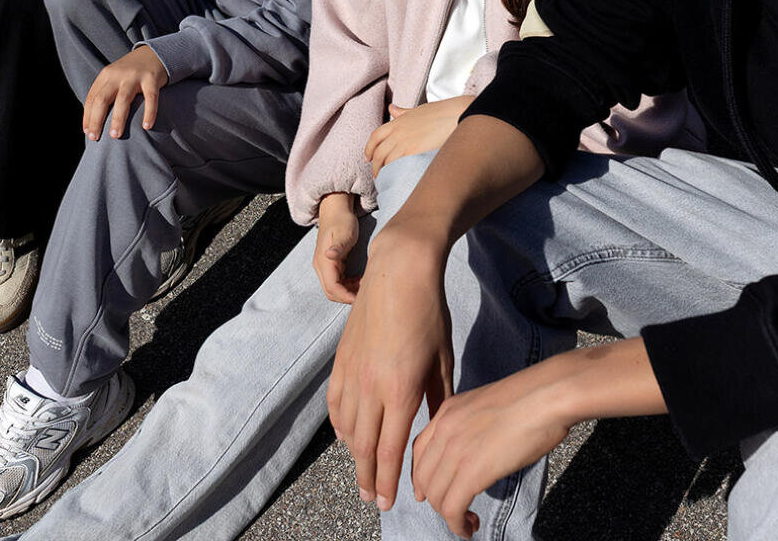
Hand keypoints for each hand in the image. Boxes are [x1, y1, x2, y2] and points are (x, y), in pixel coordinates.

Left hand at [83, 45, 167, 138]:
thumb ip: (104, 93)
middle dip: (97, 120)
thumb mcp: (114, 78)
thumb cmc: (131, 73)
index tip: (88, 133)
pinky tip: (146, 126)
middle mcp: (118, 75)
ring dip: (118, 119)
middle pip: (103, 99)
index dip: (88, 117)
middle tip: (95, 138)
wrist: (154, 54)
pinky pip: (150, 98)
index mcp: (106, 76)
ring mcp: (135, 77)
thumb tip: (92, 121)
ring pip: (123, 100)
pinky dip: (149, 113)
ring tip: (115, 136)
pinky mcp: (152, 79)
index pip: (92, 98)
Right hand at [313, 192, 361, 302]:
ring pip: (333, 288)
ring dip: (347, 291)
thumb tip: (329, 255)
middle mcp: (321, 265)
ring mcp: (324, 265)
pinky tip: (358, 279)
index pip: (332, 287)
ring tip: (363, 284)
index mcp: (324, 260)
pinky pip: (336, 281)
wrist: (335, 210)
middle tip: (363, 293)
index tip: (358, 298)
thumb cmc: (341, 220)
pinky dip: (347, 285)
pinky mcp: (330, 264)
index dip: (345, 296)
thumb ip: (339, 246)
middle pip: (330, 292)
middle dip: (346, 296)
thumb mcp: (344, 233)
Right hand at [328, 224, 452, 511]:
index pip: (389, 449)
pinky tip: (345, 435)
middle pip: (364, 446)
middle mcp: (371, 387)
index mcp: (400, 390)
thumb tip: (437, 431)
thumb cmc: (429, 313)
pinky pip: (335, 402)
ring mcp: (351, 372)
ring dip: (353, 455)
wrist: (399, 272)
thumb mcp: (442, 360)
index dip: (387, 480)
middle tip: (372, 499)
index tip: (387, 503)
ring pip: (347, 427)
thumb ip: (439, 400)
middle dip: (368, 476)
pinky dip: (339, 424)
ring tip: (361, 473)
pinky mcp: (341, 359)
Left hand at [363, 96, 473, 176]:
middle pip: (378, 152)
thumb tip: (392, 108)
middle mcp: (397, 131)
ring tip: (385, 180)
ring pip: (384, 160)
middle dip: (374, 165)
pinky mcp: (413, 150)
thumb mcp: (417, 110)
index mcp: (397, 121)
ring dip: (382, 171)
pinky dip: (392, 172)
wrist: (457, 114)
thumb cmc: (441, 112)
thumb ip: (402, 112)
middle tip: (376, 174)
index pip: (375, 136)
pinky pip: (395, 164)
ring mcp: (404, 141)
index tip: (368, 157)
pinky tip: (395, 178)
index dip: (369, 148)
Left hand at [409, 359, 576, 537]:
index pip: (419, 450)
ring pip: (436, 496)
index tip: (429, 493)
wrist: (547, 395)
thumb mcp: (489, 405)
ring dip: (449, 516)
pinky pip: (452, 508)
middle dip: (435, 500)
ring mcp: (456, 450)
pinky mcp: (472, 471)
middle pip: (424, 477)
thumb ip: (475, 424)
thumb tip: (480, 448)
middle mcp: (445, 429)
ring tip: (468, 522)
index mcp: (448, 411)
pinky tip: (469, 528)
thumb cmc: (533, 397)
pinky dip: (458, 525)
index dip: (422, 477)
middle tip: (454, 512)